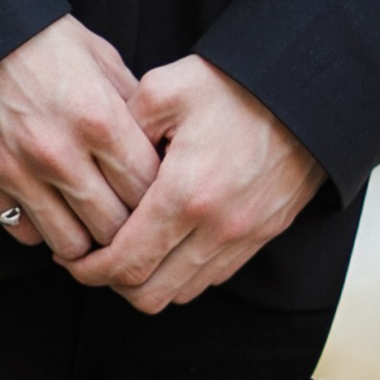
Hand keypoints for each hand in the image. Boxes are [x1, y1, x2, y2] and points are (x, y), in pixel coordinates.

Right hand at [0, 15, 161, 270]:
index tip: (156, 192)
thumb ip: (132, 102)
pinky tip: (49, 208)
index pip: (148, 188)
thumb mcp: (98, 55)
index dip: (158, 194)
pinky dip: (42, 228)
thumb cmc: (39, 39)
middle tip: (126, 215)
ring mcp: (18, 173)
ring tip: (88, 219)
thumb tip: (159, 139)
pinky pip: (26, 234)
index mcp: (98, 118)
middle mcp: (59, 153)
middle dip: (126, 226)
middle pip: (114, 226)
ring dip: (85, 237)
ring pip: (71, 245)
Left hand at [74, 54, 324, 312]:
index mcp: (184, 194)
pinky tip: (168, 243)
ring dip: (148, 281)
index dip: (88, 270)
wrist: (306, 92)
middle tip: (94, 259)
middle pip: (148, 293)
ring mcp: (242, 237)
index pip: (124, 263)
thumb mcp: (166, 89)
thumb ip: (124, 127)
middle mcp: (215, 228)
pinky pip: (212, 278)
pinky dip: (182, 273)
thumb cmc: (236, 86)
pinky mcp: (261, 236)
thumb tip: (101, 159)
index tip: (73, 257)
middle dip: (111, 283)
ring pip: (181, 293)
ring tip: (129, 252)